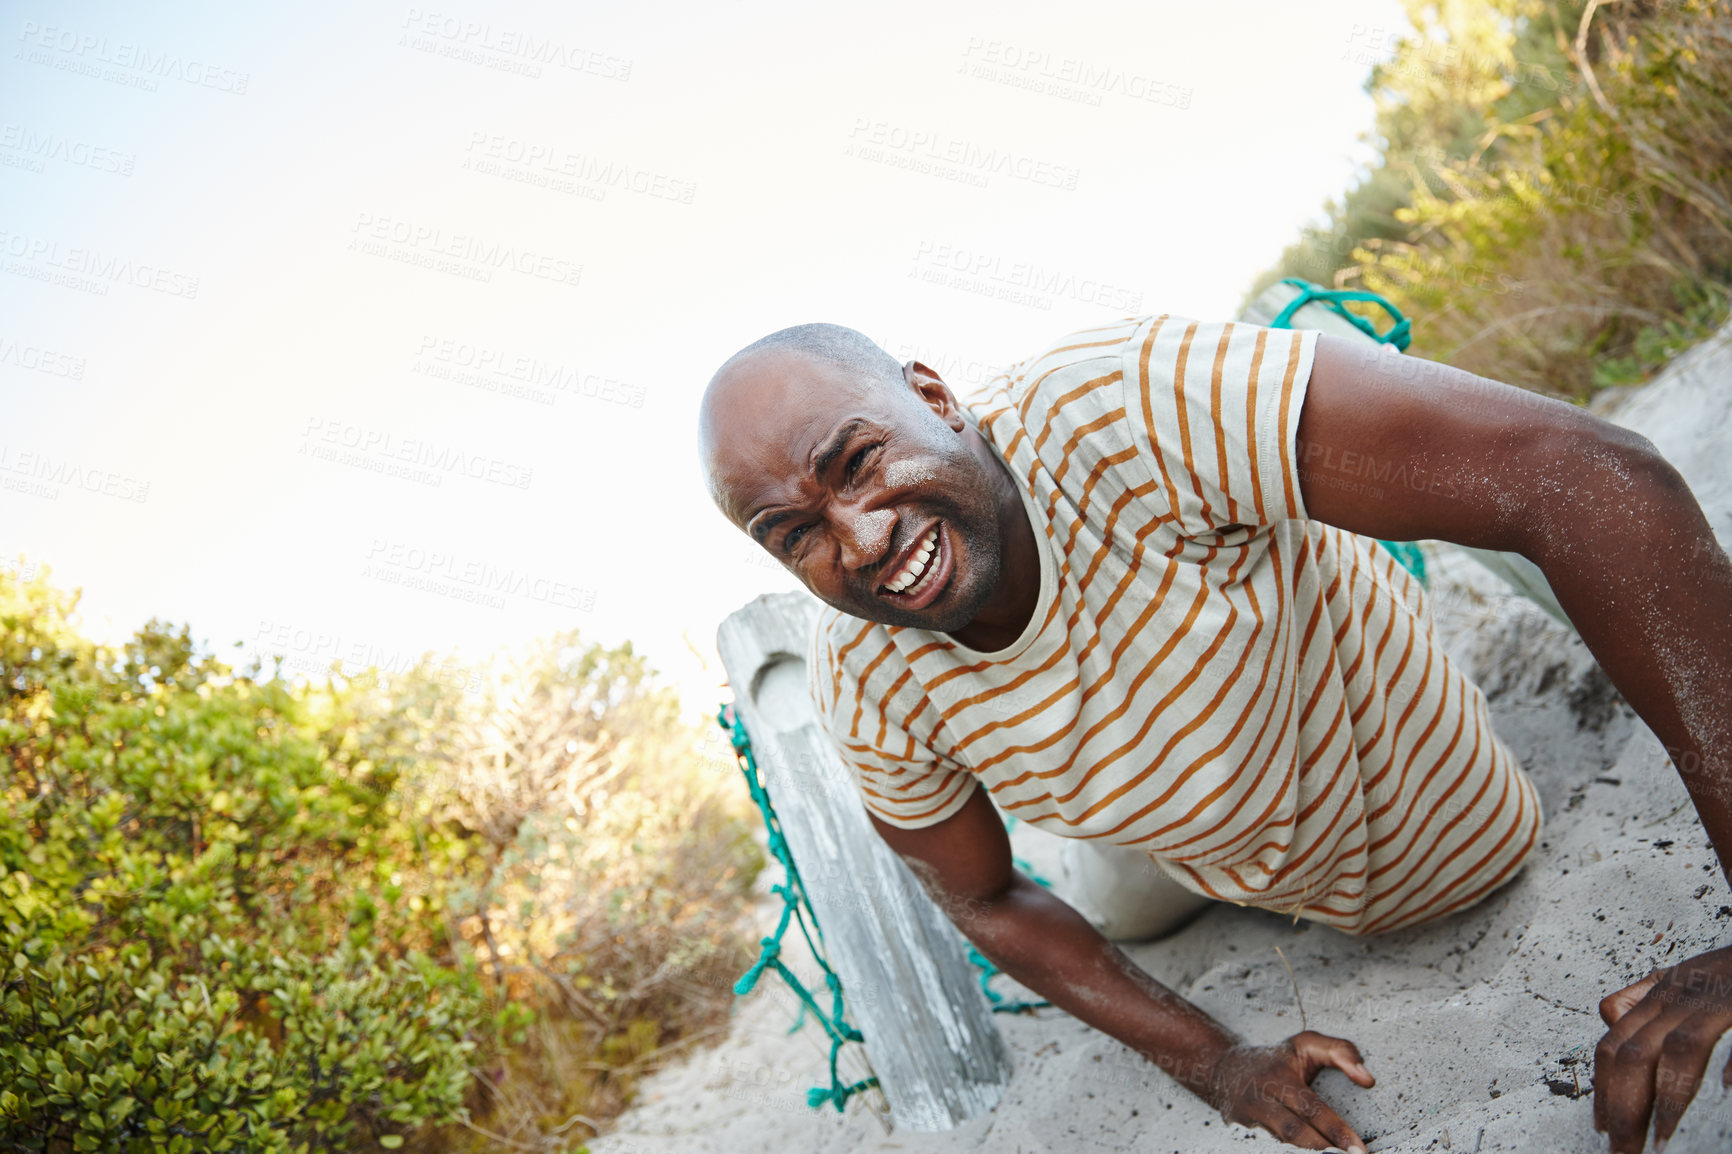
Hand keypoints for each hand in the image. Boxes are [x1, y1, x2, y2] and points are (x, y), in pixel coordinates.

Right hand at [1200, 1030, 1375, 1151]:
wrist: (1224, 1069)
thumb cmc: (1276, 1059)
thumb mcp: (1307, 1044)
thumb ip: (1341, 1052)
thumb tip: (1367, 1079)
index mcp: (1279, 1076)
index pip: (1311, 1107)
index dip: (1336, 1130)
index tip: (1358, 1148)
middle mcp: (1261, 1097)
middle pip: (1296, 1131)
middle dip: (1326, 1149)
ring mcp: (1249, 1117)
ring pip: (1283, 1142)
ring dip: (1311, 1152)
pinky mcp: (1243, 1131)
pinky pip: (1272, 1145)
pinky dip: (1293, 1152)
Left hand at [1594, 944, 1731, 1152]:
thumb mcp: (1684, 975)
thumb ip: (1645, 997)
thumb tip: (1610, 1018)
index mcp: (1663, 993)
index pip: (1614, 1044)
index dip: (1603, 1088)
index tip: (1602, 1127)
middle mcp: (1682, 995)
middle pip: (1636, 1052)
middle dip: (1625, 1107)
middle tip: (1625, 1149)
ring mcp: (1718, 997)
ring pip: (1679, 1049)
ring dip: (1668, 1099)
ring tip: (1661, 1138)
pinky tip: (1730, 1089)